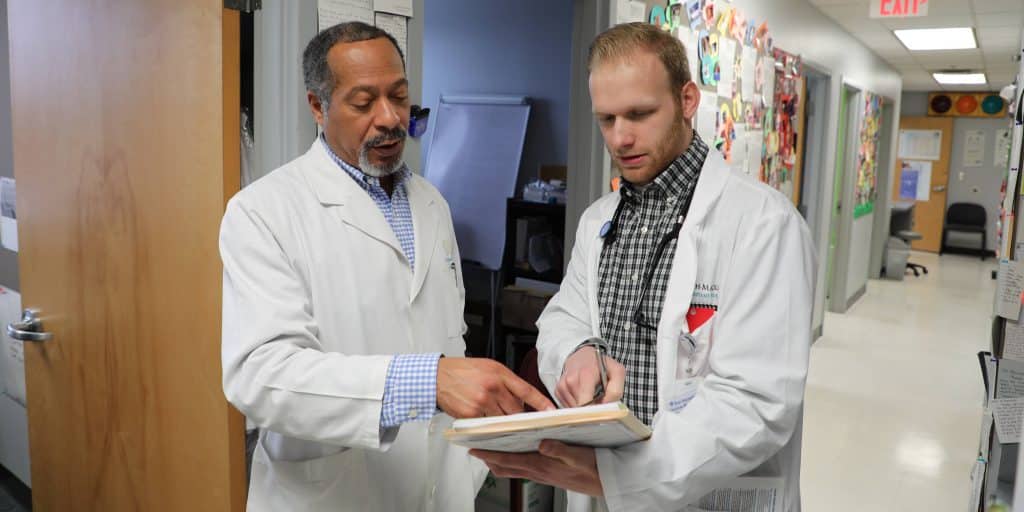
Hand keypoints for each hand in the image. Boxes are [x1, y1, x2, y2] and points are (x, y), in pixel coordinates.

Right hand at [437, 357, 554, 417]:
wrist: (437, 376)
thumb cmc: (463, 371)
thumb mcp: (489, 368)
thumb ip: (506, 382)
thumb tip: (522, 400)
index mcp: (499, 373)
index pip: (527, 390)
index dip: (541, 403)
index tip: (551, 412)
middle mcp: (493, 387)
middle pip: (516, 410)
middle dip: (519, 416)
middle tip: (520, 419)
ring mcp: (482, 402)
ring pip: (503, 420)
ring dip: (503, 421)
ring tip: (496, 416)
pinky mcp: (471, 414)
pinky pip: (487, 425)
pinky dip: (488, 425)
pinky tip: (482, 418)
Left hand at [470, 440, 602, 495]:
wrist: (605, 483)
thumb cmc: (594, 468)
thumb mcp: (578, 455)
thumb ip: (559, 449)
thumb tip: (541, 443)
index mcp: (540, 464)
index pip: (506, 460)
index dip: (488, 454)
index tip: (473, 448)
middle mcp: (537, 471)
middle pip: (504, 467)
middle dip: (488, 458)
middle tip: (476, 448)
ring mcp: (542, 474)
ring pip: (512, 469)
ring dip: (499, 461)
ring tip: (490, 450)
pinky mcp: (548, 475)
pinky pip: (523, 469)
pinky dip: (513, 462)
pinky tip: (517, 453)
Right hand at [555, 347, 625, 407]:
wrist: (582, 356)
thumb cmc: (601, 365)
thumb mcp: (616, 371)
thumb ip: (615, 390)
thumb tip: (606, 407)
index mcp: (586, 375)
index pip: (585, 402)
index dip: (593, 412)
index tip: (600, 413)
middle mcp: (570, 380)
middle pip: (581, 409)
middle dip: (591, 409)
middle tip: (599, 401)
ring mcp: (562, 386)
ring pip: (574, 410)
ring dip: (584, 407)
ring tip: (590, 395)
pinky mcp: (558, 391)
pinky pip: (568, 407)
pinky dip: (577, 405)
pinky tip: (582, 395)